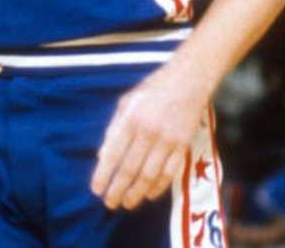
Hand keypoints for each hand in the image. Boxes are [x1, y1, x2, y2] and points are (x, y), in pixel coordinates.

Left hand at [90, 61, 209, 209]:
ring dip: (137, 193)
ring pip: (150, 175)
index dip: (103, 175)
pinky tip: (149, 195)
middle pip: (130, 169)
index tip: (96, 190)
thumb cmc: (153, 89)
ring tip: (127, 204)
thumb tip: (102, 156)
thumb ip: (114, 128)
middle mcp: (148, 131)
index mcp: (131, 118)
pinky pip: (170, 172)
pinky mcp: (183, 144)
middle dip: (118, 190)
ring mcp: (168, 139)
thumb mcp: (127, 102)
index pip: (113, 153)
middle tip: (110, 204)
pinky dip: (159, 187)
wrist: (189, 80)